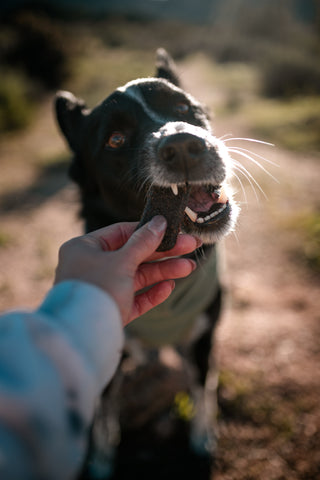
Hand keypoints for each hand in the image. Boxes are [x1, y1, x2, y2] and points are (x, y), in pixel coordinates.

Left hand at [54, 216, 200, 325]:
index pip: (121, 232)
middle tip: (192, 246)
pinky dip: (151, 292)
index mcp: (85, 248)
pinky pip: (134, 298)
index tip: (173, 229)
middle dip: (164, 253)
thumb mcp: (122, 261)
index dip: (149, 230)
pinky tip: (169, 287)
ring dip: (163, 272)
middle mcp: (92, 267)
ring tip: (189, 267)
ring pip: (137, 277)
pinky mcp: (111, 310)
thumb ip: (143, 242)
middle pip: (134, 255)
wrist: (83, 336)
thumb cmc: (97, 289)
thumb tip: (160, 222)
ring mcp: (103, 290)